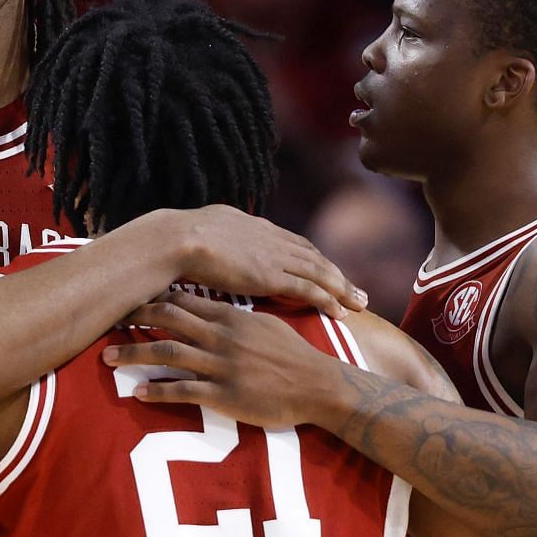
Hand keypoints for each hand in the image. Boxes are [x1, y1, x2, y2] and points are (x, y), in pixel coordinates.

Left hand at [101, 289, 348, 427]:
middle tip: (108, 320)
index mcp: (231, 318)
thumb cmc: (293, 356)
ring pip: (169, 354)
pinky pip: (184, 392)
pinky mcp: (224, 395)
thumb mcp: (265, 325)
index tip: (130, 298)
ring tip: (108, 358)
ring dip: (135, 354)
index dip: (153, 298)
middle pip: (169, 320)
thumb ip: (234, 316)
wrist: (318, 386)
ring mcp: (222, 366)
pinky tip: (138, 393)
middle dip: (135, 319)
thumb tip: (210, 309)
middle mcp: (222, 337)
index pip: (184, 300)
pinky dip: (158, 392)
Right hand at [171, 206, 364, 317]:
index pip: (292, 243)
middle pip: (313, 256)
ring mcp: (273, 256)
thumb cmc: (176, 240)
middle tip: (356, 289)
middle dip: (336, 273)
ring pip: (319, 271)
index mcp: (253, 225)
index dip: (312, 258)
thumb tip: (207, 247)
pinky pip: (309, 288)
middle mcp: (270, 237)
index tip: (325, 269)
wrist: (176, 240)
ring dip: (342, 287)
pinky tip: (341, 311)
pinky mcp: (271, 275)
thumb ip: (214, 240)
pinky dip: (328, 298)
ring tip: (360, 302)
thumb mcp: (201, 230)